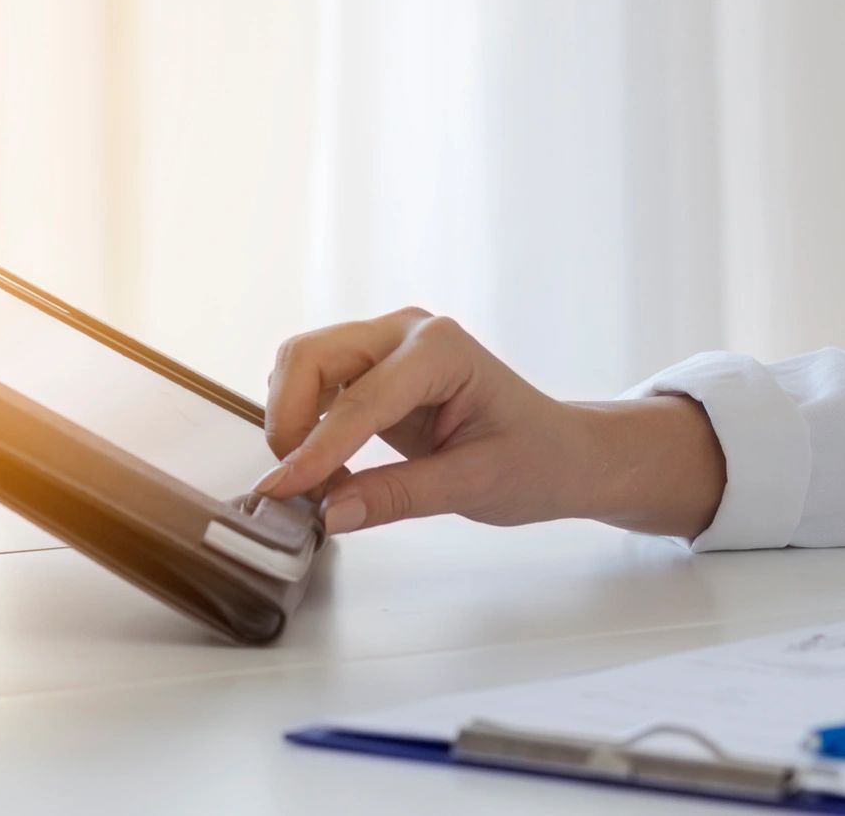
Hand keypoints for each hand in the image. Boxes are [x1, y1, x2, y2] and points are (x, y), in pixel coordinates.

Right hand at [253, 307, 724, 538]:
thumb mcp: (475, 485)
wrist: (562, 452)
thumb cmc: (537, 459)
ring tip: (319, 484)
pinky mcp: (374, 369)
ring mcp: (386, 345)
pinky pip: (316, 385)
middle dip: (291, 422)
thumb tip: (329, 512)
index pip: (360, 400)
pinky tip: (330, 469)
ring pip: (303, 366)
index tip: (282, 491)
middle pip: (311, 358)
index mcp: (441, 348)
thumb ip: (398, 496)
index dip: (316, 449)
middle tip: (297, 489)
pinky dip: (306, 425)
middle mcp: (407, 332)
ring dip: (294, 423)